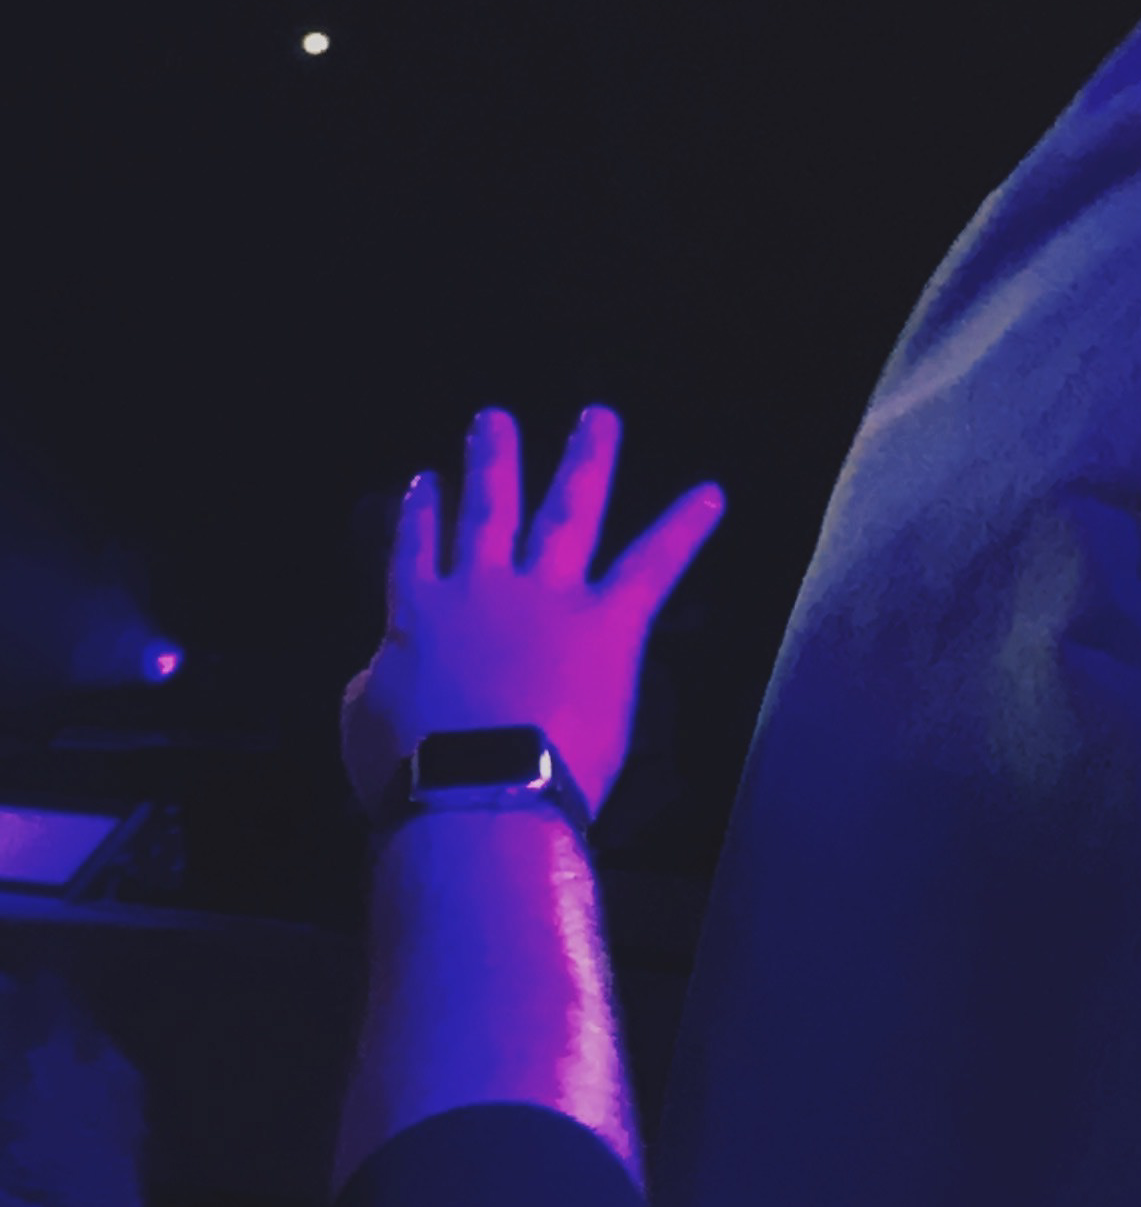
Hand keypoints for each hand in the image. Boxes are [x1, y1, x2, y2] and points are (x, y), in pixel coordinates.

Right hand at [340, 406, 724, 820]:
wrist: (477, 789)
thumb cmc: (409, 772)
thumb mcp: (361, 719)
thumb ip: (376, 680)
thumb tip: (383, 667)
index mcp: (418, 613)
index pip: (416, 548)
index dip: (420, 512)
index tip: (425, 480)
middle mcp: (482, 585)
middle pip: (487, 508)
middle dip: (491, 460)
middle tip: (494, 417)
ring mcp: (548, 595)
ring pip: (567, 511)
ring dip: (585, 459)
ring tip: (600, 417)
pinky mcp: (607, 620)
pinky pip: (652, 565)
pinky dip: (684, 529)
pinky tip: (713, 495)